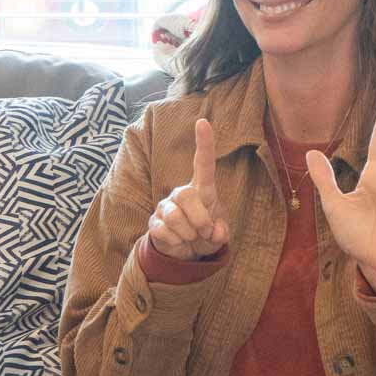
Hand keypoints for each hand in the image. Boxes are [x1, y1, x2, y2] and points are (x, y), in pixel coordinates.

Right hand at [145, 117, 228, 260]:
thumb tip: (216, 231)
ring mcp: (165, 207)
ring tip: (191, 237)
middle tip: (204, 232)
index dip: (204, 144)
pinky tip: (178, 241)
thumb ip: (221, 233)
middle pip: (186, 195)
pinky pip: (164, 231)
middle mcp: (181, 194)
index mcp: (201, 190)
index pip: (203, 163)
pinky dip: (176, 242)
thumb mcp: (217, 236)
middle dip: (199, 219)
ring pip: (174, 217)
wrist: (182, 252)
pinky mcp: (153, 222)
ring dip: (188, 234)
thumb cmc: (203, 235)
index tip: (203, 122)